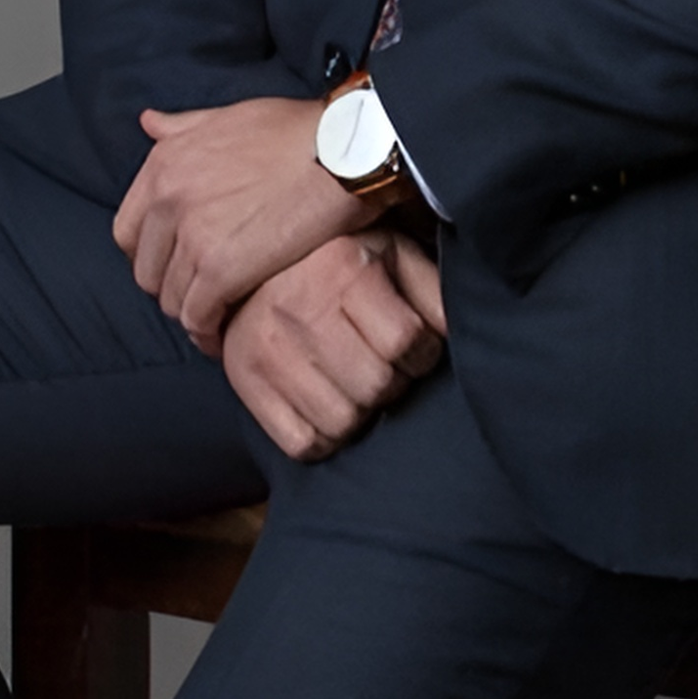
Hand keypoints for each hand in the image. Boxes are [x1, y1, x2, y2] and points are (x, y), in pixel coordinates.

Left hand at [115, 97, 356, 349]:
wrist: (346, 151)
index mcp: (164, 165)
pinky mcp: (220, 270)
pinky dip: (209, 332)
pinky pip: (197, 317)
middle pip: (146, 272)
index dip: (151, 257)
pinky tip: (227, 334)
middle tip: (203, 297)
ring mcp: (191, 237)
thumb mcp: (229, 116)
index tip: (177, 267)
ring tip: (219, 319)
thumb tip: (148, 124)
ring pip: (170, 300)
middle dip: (172, 289)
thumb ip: (183, 126)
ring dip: (192, 314)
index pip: (127, 232)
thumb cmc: (298, 131)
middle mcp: (166, 200)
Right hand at [221, 230, 447, 461]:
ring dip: (360, 412)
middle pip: (376, 386)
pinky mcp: (244, 382)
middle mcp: (298, 306)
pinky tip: (325, 406)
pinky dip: (323, 437)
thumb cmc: (339, 264)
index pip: (407, 342)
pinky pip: (302, 443)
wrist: (251, 267)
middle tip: (381, 366)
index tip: (413, 346)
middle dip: (392, 383)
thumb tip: (453, 332)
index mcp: (342, 266)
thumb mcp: (392, 255)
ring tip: (353, 385)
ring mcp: (266, 349)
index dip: (422, 353)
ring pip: (342, 421)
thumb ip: (430, 289)